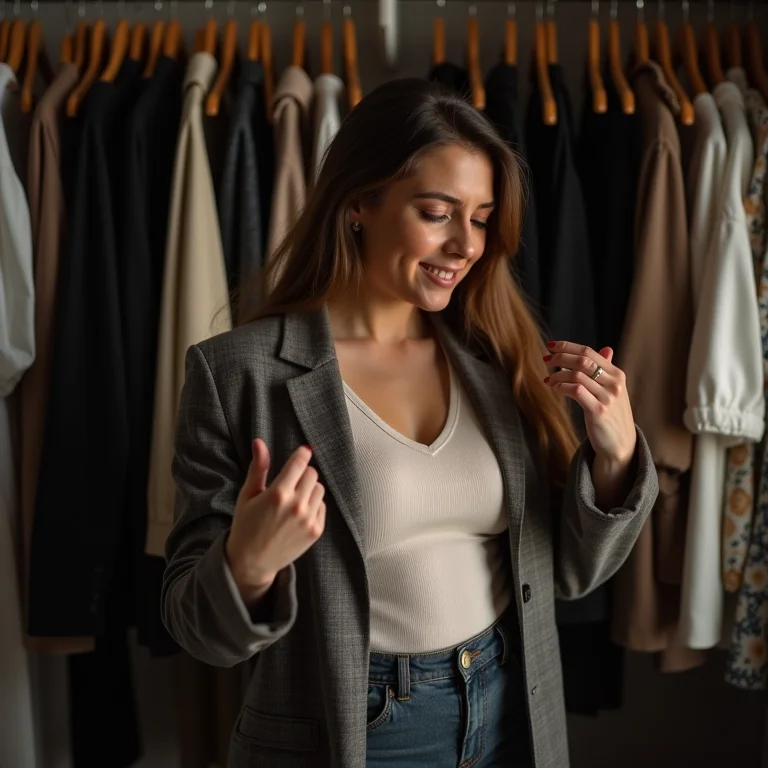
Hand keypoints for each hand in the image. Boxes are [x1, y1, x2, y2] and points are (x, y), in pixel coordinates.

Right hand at [225, 440, 325, 599]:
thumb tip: (260, 442)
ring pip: (319, 489)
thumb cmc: (246, 526)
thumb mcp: (248, 495)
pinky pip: (322, 506)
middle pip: (312, 473)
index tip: (304, 451)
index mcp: (278, 494)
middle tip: (289, 483)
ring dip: (309, 489)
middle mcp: (296, 505)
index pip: (300, 462)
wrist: (251, 562)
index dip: (303, 453)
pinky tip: (298, 513)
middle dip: (302, 474)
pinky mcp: (316, 531)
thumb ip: (258, 467)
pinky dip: (314, 505)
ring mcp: (308, 519)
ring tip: (293, 499)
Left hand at [542, 342, 635, 466]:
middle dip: (560, 357)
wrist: (621, 443)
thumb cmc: (613, 415)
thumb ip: (607, 370)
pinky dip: (561, 386)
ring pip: (577, 375)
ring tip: (548, 379)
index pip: (590, 352)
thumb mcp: (614, 390)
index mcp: (617, 375)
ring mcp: (608, 397)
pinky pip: (576, 391)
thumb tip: (606, 349)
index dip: (568, 346)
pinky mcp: (599, 411)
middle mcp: (615, 384)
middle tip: (546, 359)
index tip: (551, 346)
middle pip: (582, 361)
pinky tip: (554, 388)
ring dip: (558, 374)